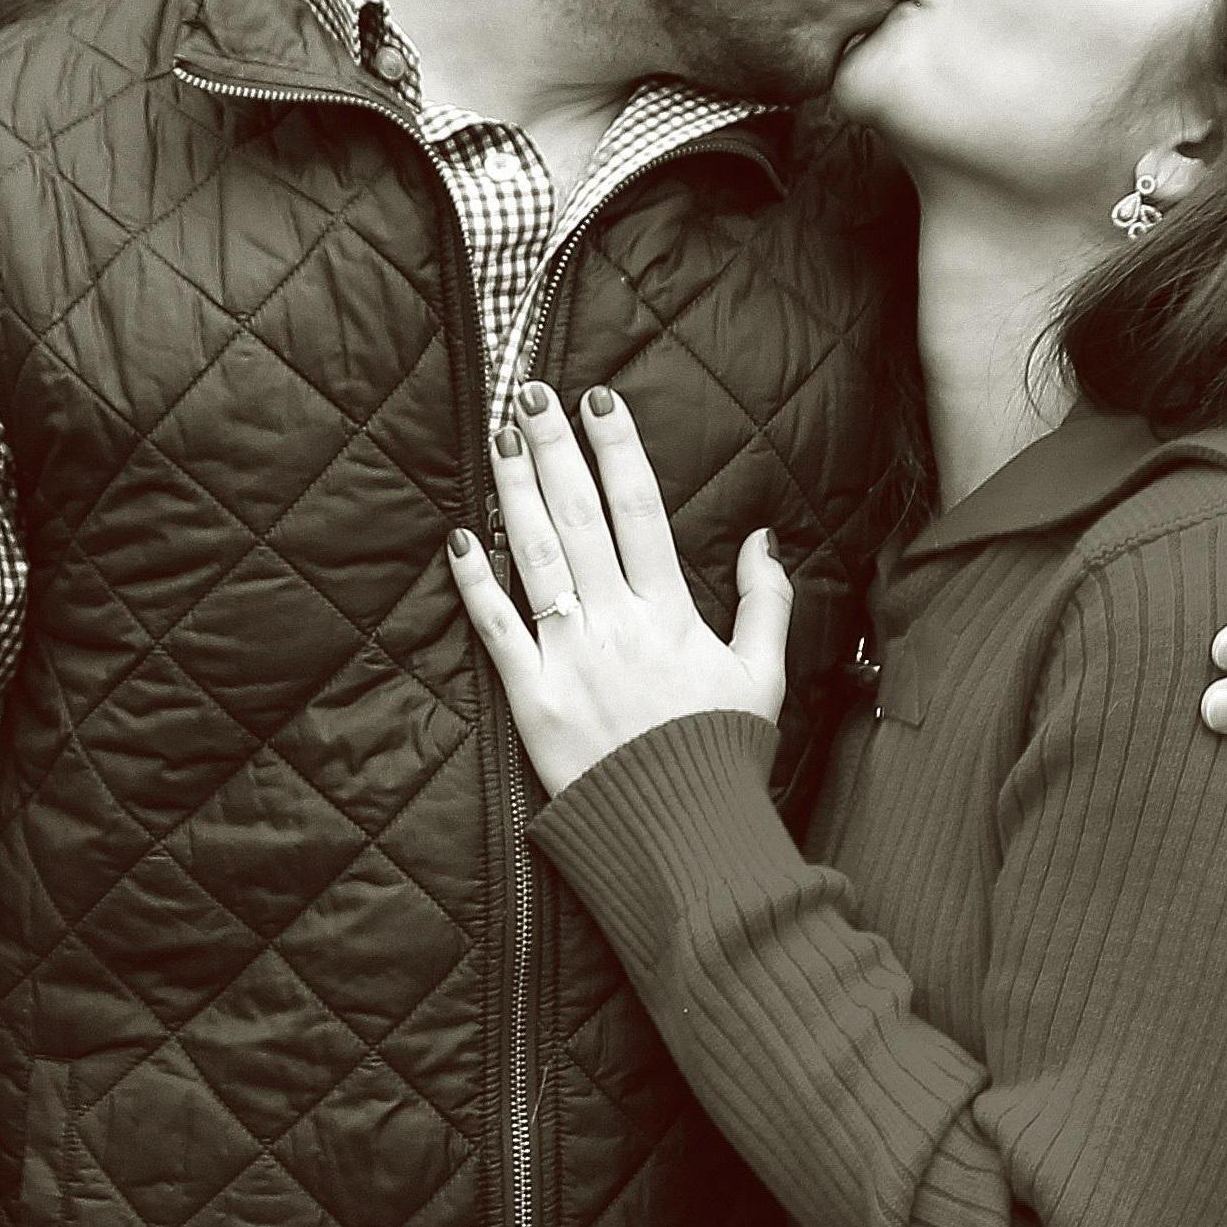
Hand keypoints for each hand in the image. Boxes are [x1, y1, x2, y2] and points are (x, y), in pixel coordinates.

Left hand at [451, 382, 788, 797]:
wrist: (682, 834)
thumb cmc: (724, 754)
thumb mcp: (764, 675)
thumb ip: (767, 602)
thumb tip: (764, 538)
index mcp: (672, 614)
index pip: (641, 512)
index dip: (618, 450)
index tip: (600, 402)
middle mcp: (618, 624)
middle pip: (580, 518)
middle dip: (554, 449)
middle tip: (531, 393)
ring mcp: (571, 658)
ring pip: (535, 558)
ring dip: (513, 494)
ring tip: (499, 440)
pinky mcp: (533, 698)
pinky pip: (498, 631)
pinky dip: (476, 585)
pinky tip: (459, 539)